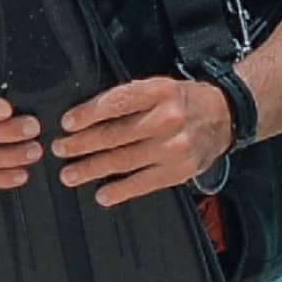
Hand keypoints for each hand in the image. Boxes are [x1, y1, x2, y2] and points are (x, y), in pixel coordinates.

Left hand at [54, 76, 232, 206]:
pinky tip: (101, 194)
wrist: (223, 116)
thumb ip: (126, 98)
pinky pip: (144, 184)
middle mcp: (167, 119)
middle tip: (58, 149)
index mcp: (158, 92)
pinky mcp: (180, 171)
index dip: (88, 114)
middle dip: (81, 144)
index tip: (66, 123)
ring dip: (92, 169)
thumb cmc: (179, 100)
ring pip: (124, 161)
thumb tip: (83, 115)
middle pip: (115, 134)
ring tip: (69, 174)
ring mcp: (175, 148)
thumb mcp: (155, 87)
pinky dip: (120, 190)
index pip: (116, 103)